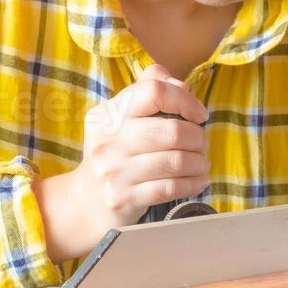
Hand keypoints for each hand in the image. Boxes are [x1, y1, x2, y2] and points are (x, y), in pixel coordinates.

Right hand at [35, 64, 209, 260]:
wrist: (85, 202)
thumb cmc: (115, 153)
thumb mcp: (121, 118)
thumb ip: (149, 91)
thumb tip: (182, 85)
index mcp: (108, 114)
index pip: (154, 91)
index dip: (185, 100)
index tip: (199, 114)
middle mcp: (107, 140)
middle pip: (172, 130)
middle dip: (198, 137)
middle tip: (202, 144)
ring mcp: (113, 171)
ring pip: (176, 161)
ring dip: (199, 162)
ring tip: (201, 163)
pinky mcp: (124, 198)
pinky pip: (171, 188)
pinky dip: (193, 183)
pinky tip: (198, 181)